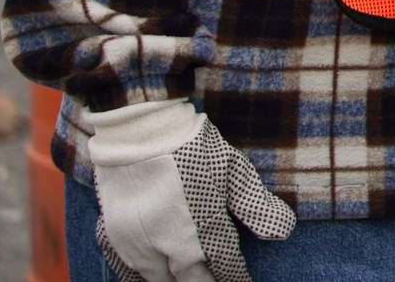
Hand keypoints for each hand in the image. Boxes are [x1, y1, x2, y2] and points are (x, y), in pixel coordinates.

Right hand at [84, 101, 293, 281]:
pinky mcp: (111, 236)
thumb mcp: (234, 170)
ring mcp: (137, 244)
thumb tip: (283, 233)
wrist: (138, 128)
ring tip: (188, 281)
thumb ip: (256, 206)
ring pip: (158, 281)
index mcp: (205, 230)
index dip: (237, 279)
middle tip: (217, 281)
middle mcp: (170, 246)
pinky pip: (123, 271)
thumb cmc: (192, 147)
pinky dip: (138, 279)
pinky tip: (149, 278)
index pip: (226, 269)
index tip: (243, 281)